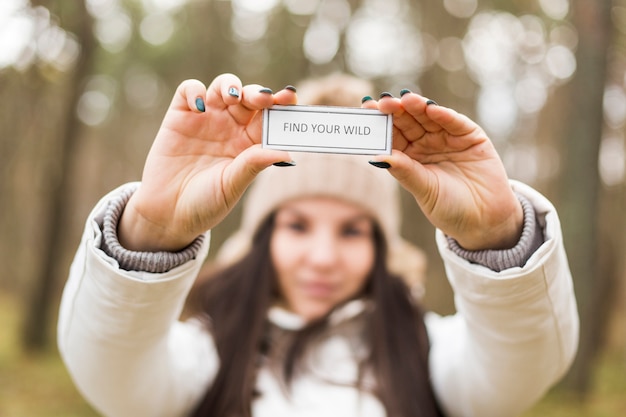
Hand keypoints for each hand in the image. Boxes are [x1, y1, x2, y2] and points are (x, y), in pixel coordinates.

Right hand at [119, 74, 296, 251]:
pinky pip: (189, 90)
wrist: (168, 214)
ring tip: (232, 97)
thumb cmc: (206, 203)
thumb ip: (254, 164)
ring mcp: (205, 119)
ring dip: (230, 85)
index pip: (269, 117)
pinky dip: (195, 91)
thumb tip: (288, 152)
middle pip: (249, 98)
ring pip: (223, 87)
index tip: (289, 97)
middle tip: (264, 97)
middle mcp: (230, 127)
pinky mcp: (179, 116)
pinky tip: (199, 107)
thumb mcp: (232, 185)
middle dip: (258, 93)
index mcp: (249, 143)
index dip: (281, 104)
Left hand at [364, 92, 522, 249]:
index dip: (380, 122)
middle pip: (408, 123)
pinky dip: (444, 115)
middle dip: (397, 111)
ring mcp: (448, 138)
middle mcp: (426, 144)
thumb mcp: (424, 189)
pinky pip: (455, 123)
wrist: (484, 220)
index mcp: (409, 157)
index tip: (366, 108)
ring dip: (418, 107)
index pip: (392, 135)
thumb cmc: (449, 208)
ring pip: (429, 118)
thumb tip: (378, 157)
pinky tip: (431, 108)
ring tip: (406, 99)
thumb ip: (404, 171)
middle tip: (385, 101)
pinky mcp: (470, 136)